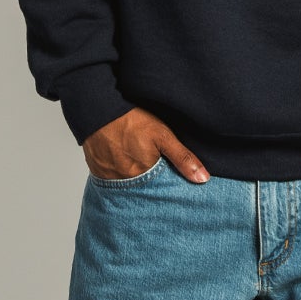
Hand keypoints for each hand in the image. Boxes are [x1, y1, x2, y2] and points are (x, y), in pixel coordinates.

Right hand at [83, 109, 209, 182]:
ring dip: (134, 179)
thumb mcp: (163, 136)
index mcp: (144, 175)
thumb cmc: (131, 120)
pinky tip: (122, 161)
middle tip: (150, 166)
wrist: (98, 109)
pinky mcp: (97, 172)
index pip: (161, 191)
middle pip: (144, 190)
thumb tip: (203, 179)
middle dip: (150, 183)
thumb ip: (183, 158)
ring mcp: (109, 178)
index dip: (166, 184)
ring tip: (135, 162)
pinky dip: (118, 174)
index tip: (169, 177)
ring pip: (127, 186)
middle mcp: (125, 182)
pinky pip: (111, 180)